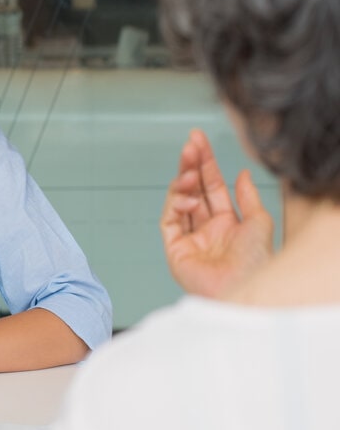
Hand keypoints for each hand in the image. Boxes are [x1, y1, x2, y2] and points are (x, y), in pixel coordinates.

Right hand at [159, 129, 273, 296]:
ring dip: (183, 182)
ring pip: (179, 200)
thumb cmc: (256, 263)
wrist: (244, 289)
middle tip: (189, 145)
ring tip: (190, 172)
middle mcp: (207, 228)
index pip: (213, 186)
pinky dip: (176, 204)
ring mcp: (190, 238)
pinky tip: (188, 198)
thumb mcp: (260, 222)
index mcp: (227, 223)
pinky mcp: (175, 248)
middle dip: (190, 166)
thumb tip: (242, 174)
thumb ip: (248, 196)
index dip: (206, 162)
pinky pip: (170, 220)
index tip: (198, 140)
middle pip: (194, 189)